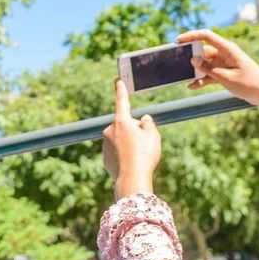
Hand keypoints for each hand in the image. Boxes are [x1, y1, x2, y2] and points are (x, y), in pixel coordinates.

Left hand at [102, 80, 160, 198]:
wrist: (132, 179)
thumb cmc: (144, 154)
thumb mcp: (153, 135)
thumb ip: (148, 123)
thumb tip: (143, 120)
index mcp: (121, 121)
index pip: (122, 101)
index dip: (121, 90)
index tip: (118, 81)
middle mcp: (110, 130)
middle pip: (125, 125)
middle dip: (133, 131)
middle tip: (144, 144)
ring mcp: (105, 144)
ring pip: (121, 139)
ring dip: (129, 144)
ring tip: (139, 156)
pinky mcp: (105, 157)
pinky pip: (117, 152)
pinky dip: (124, 156)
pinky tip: (131, 164)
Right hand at [176, 29, 258, 106]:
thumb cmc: (249, 84)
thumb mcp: (226, 78)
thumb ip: (208, 69)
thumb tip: (193, 59)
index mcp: (227, 49)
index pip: (206, 36)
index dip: (191, 36)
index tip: (178, 41)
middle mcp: (225, 54)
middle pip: (204, 51)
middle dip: (191, 57)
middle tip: (177, 64)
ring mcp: (224, 64)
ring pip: (205, 64)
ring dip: (196, 71)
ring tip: (183, 77)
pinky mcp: (225, 73)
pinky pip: (210, 74)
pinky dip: (202, 80)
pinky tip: (191, 87)